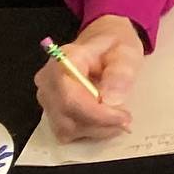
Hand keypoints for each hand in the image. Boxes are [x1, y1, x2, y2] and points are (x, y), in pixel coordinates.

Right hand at [34, 16, 142, 140]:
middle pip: (65, 118)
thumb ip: (121, 72)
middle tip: (125, 118)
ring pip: (65, 129)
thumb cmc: (114, 45)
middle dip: (99, 124)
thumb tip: (111, 99)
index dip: (96, 114)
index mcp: (64, 62)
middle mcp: (48, 82)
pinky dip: (88, 130)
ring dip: (95, 129)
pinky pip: (65, 131)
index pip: (70, 98)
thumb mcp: (127, 51)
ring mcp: (46, 98)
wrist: (102, 42)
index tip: (123, 117)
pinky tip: (104, 120)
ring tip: (117, 117)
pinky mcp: (51, 110)